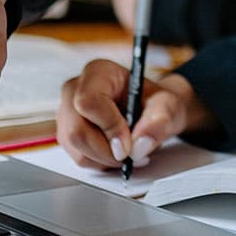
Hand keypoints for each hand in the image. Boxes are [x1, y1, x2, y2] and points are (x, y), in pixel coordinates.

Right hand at [57, 59, 217, 169]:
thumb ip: (159, 121)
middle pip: (76, 131)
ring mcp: (67, 113)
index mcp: (99, 72)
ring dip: (105, 159)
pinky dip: (100, 162)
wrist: (150, 109)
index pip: (88, 101)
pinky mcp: (67, 133)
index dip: (108, 127)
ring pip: (76, 148)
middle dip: (107, 151)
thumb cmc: (154, 101)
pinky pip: (79, 157)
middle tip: (131, 155)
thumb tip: (140, 145)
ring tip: (129, 152)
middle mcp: (76, 90)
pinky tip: (117, 154)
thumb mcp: (167, 105)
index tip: (128, 145)